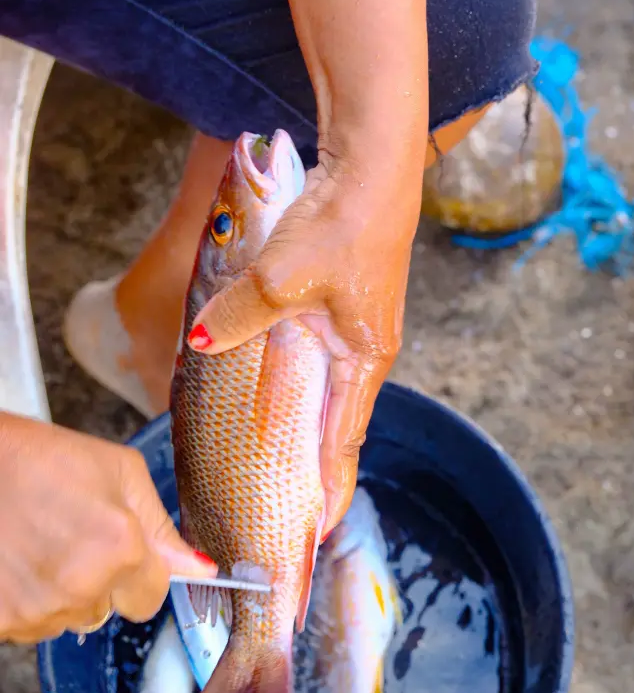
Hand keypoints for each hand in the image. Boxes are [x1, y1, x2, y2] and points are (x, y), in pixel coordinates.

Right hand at [0, 414, 217, 643]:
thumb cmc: (38, 457)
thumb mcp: (118, 471)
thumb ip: (162, 527)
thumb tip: (200, 570)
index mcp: (119, 549)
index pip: (151, 598)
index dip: (140, 573)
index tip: (120, 551)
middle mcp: (80, 588)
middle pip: (108, 611)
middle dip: (99, 582)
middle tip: (70, 536)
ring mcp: (34, 611)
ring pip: (67, 620)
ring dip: (59, 594)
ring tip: (36, 544)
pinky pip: (28, 626)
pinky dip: (23, 600)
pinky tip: (14, 561)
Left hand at [186, 143, 423, 533]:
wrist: (373, 163)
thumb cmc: (346, 223)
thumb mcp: (285, 276)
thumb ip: (242, 315)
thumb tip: (200, 342)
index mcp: (362, 360)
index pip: (342, 442)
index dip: (328, 488)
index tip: (312, 529)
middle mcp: (360, 352)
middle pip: (335, 425)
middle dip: (315, 470)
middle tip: (289, 510)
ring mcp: (350, 328)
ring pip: (323, 392)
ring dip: (303, 428)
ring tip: (279, 465)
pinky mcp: (337, 304)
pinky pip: (315, 359)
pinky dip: (295, 385)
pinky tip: (275, 388)